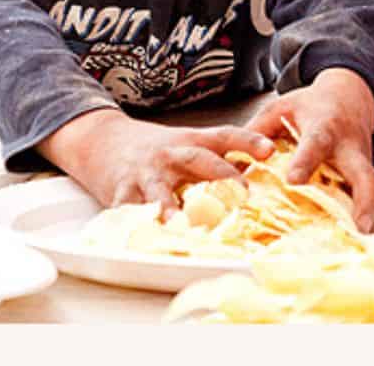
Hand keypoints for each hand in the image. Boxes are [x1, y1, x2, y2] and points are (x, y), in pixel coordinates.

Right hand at [38, 108, 275, 217]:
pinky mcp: (121, 190)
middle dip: (222, 175)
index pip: (224, 136)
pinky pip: (126, 209)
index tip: (270, 150)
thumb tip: (259, 179)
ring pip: (160, 189)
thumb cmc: (154, 150)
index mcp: (189, 141)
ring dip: (169, 207)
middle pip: (199, 160)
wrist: (103, 141)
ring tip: (177, 223)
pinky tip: (135, 237)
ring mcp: (146, 173)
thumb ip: (215, 159)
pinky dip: (131, 223)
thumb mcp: (184, 145)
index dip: (248, 141)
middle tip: (242, 193)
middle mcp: (170, 154)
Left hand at [245, 68, 373, 232]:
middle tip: (358, 227)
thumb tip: (231, 163)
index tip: (293, 180)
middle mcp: (348, 147)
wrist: (348, 97)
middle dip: (363, 200)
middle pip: (363, 173)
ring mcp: (361, 164)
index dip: (305, 162)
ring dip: (371, 218)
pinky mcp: (366, 176)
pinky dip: (370, 220)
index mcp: (323, 127)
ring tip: (363, 244)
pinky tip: (363, 241)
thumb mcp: (279, 108)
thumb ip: (256, 132)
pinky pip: (372, 199)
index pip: (315, 143)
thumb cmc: (311, 105)